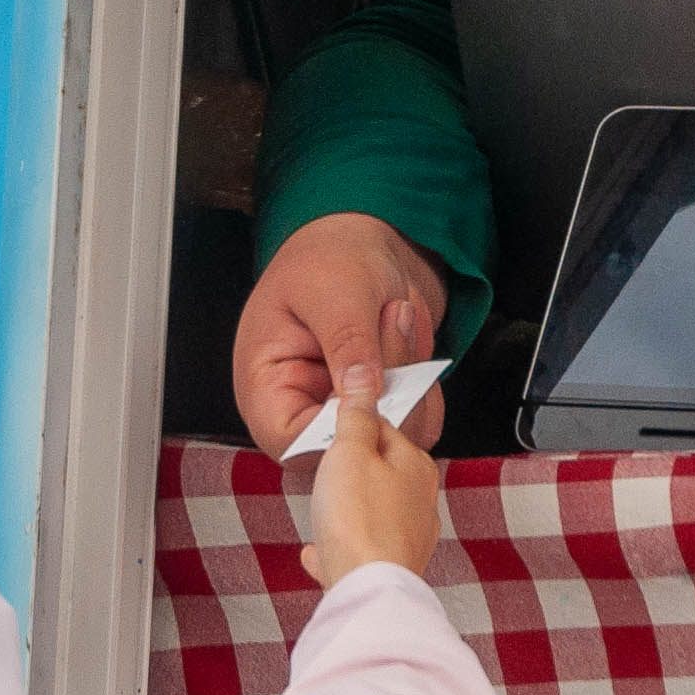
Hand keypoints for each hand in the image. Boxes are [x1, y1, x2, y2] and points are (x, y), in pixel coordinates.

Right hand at [234, 212, 453, 457]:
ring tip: (396, 320)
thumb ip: (348, 343)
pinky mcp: (383, 410)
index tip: (369, 394)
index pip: (290, 441)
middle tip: (393, 329)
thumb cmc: (330, 257)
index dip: (332, 433)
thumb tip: (364, 395)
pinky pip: (417, 427)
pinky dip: (427, 392)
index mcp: (267, 385)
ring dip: (409, 388)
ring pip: (388, 443)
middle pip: (344, 451)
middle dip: (383, 402)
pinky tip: (411, 344)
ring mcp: (346, 413)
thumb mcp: (335, 290)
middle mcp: (304, 408)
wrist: (367, 242)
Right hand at [301, 362, 441, 586]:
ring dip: (347, 509)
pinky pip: (363, 546)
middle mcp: (421, 499)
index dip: (351, 425)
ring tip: (324, 512)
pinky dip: (343, 544)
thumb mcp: (350, 452)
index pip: (384, 427)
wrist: (366, 588)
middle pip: (379, 470)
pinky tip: (321, 550)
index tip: (330, 429)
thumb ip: (356, 416)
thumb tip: (364, 380)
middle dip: (349, 470)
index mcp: (415, 464)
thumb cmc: (359, 520)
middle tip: (323, 472)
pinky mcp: (393, 565)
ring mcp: (409, 535)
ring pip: (373, 510)